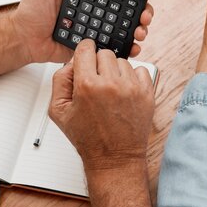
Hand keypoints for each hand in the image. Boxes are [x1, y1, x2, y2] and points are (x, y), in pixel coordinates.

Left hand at [14, 0, 160, 63]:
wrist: (24, 40)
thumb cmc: (30, 11)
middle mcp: (97, 9)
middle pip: (129, 7)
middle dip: (144, 9)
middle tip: (146, 13)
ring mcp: (97, 28)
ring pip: (126, 27)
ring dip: (140, 28)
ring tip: (140, 30)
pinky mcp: (94, 46)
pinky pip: (115, 47)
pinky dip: (128, 48)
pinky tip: (132, 47)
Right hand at [49, 39, 154, 163]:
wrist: (115, 157)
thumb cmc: (88, 138)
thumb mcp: (59, 111)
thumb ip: (60, 80)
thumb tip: (71, 63)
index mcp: (88, 85)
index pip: (86, 48)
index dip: (84, 52)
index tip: (85, 56)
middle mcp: (111, 84)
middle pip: (104, 53)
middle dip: (98, 64)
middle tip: (96, 81)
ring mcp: (131, 88)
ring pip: (122, 61)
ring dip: (116, 71)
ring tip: (111, 90)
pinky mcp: (147, 93)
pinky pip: (141, 70)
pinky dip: (133, 78)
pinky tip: (125, 92)